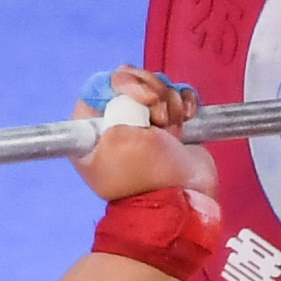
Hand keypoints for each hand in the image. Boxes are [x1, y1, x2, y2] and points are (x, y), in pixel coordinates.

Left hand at [75, 67, 218, 211]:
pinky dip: (185, 102)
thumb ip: (116, 105)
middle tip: (158, 117)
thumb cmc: (147, 176)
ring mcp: (144, 124)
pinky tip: (188, 119)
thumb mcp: (119, 139)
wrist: (185, 199)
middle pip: (129, 81)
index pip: (97, 87)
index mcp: (92, 133)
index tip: (140, 96)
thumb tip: (131, 94)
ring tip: (173, 129)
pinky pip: (177, 95)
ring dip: (170, 101)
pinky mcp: (171, 124)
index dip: (121, 83)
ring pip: (156, 86)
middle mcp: (115, 125)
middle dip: (150, 91)